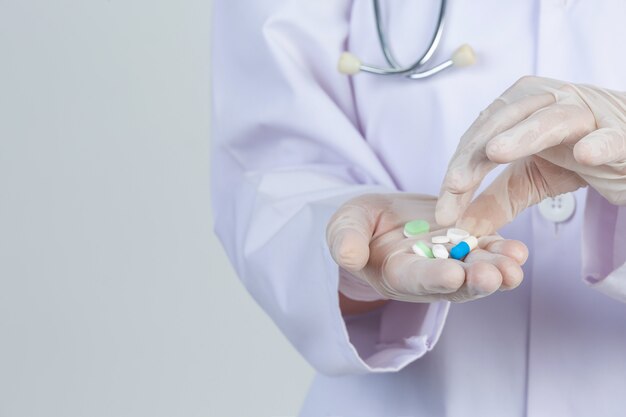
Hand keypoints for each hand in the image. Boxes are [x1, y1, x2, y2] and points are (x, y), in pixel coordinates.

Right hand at [326, 193, 527, 302]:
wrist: (382, 218)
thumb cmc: (360, 225)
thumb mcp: (345, 226)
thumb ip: (345, 240)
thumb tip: (347, 256)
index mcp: (397, 273)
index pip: (415, 279)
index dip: (433, 278)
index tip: (451, 275)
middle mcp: (429, 274)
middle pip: (455, 284)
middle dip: (475, 281)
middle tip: (494, 277)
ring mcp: (452, 260)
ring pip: (477, 270)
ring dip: (498, 270)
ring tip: (515, 264)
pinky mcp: (468, 244)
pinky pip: (488, 250)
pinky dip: (503, 252)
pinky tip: (518, 251)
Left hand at [436, 76, 625, 235]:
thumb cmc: (578, 155)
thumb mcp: (530, 181)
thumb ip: (495, 202)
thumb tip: (459, 227)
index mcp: (520, 110)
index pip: (479, 138)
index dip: (458, 171)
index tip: (443, 209)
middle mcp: (548, 102)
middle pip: (502, 122)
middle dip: (475, 155)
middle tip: (455, 184)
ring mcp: (586, 114)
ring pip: (550, 119)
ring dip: (522, 135)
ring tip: (495, 152)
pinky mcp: (621, 133)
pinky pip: (609, 136)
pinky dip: (598, 142)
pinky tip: (585, 154)